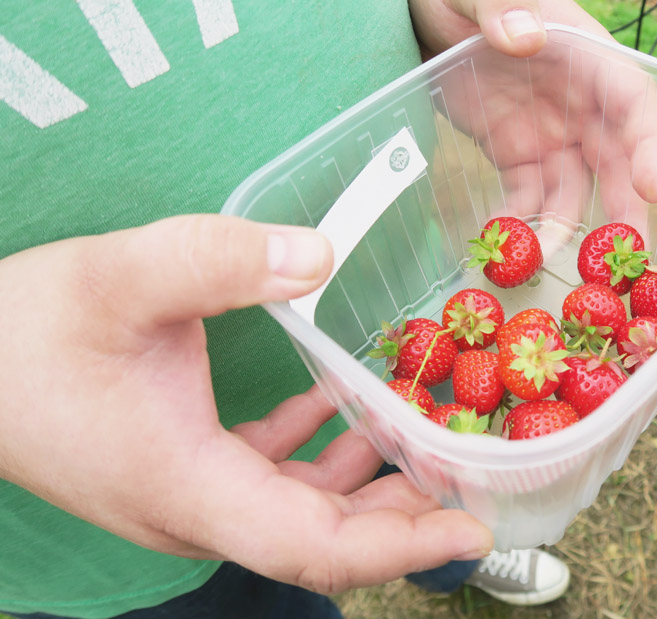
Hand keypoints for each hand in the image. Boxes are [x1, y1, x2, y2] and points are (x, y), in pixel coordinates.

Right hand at [0, 215, 492, 593]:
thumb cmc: (22, 331)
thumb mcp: (119, 277)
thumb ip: (219, 262)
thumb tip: (319, 255)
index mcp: (191, 487)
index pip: (315, 545)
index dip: (400, 545)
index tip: (470, 529)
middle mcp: (197, 509)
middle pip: (322, 536)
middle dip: (403, 513)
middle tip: (469, 472)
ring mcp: (188, 494)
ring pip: (299, 509)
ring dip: (366, 482)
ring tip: (424, 439)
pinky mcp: (180, 467)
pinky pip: (267, 475)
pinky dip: (314, 451)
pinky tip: (337, 408)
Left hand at [405, 0, 656, 243]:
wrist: (410, 3)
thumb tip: (527, 36)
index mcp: (584, 53)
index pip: (633, 101)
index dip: (649, 145)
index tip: (652, 187)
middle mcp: (577, 100)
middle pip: (616, 159)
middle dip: (625, 207)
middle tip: (626, 255)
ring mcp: (548, 131)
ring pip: (573, 188)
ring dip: (565, 226)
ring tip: (546, 260)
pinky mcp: (514, 153)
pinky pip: (526, 195)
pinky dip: (520, 221)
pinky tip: (504, 243)